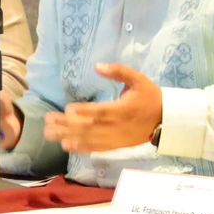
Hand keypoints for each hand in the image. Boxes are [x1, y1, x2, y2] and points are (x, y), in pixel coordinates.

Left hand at [43, 63, 161, 153]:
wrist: (166, 120)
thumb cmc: (150, 97)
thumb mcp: (138, 79)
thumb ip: (119, 71)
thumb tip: (98, 66)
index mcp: (122, 109)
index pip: (99, 112)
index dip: (83, 112)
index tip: (67, 110)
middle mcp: (116, 126)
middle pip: (88, 127)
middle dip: (67, 126)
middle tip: (48, 122)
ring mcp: (115, 138)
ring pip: (89, 139)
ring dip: (69, 137)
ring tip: (51, 135)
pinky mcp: (116, 145)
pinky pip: (96, 148)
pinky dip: (81, 148)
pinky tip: (67, 146)